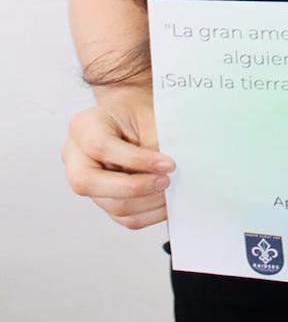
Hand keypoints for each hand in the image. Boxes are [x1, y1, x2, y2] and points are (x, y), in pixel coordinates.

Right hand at [62, 88, 175, 229]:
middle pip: (91, 183)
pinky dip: (147, 213)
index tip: (168, 164)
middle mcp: (75, 156)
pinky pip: (121, 216)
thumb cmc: (139, 112)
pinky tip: (165, 203)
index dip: (137, 160)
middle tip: (166, 180)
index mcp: (84, 126)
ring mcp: (85, 180)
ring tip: (171, 190)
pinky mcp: (101, 198)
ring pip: (110, 204)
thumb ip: (152, 144)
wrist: (133, 116)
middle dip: (136, 187)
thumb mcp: (146, 116)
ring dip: (147, 202)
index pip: (101, 147)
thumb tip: (169, 172)